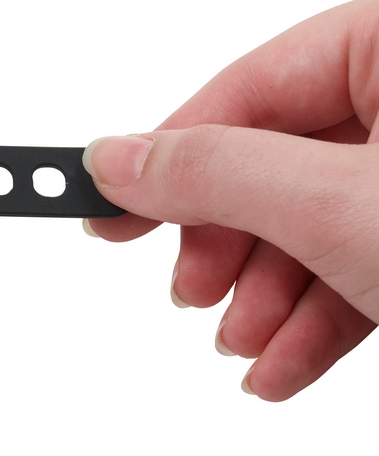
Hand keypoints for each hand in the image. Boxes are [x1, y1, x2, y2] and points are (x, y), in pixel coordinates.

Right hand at [83, 0, 378, 401]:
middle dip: (228, 245)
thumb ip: (216, 173)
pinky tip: (282, 367)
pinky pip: (359, 260)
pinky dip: (317, 320)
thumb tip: (115, 158)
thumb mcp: (342, 204)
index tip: (102, 207)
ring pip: (313, 221)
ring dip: (266, 298)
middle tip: (189, 291)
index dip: (167, 157)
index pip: (246, 87)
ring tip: (242, 348)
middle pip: (273, 162)